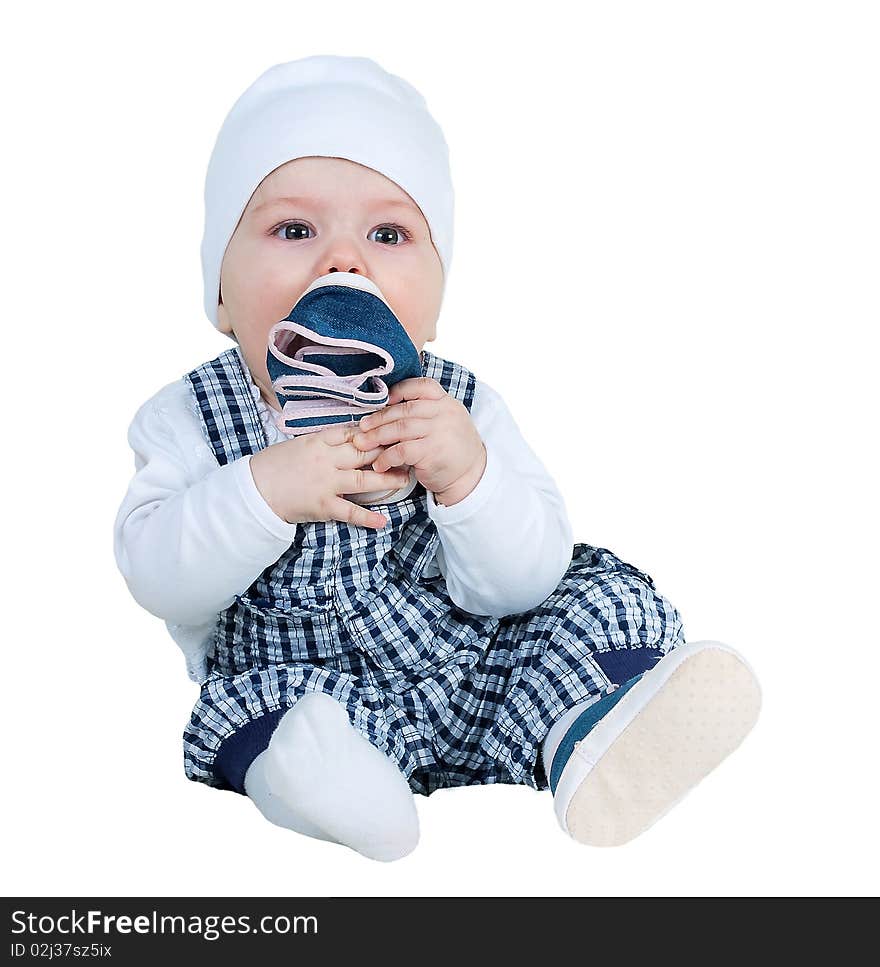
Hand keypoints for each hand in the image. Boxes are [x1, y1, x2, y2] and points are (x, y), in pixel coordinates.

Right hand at [248, 423, 410, 528]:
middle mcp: (325, 460)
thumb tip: (352, 434)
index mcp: (319, 440)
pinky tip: (384, 521)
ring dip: (388, 481)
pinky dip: (367, 518)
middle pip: (364, 453)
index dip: (377, 431)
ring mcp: (325, 484)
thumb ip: (326, 440)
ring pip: (364, 481)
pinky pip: (349, 513)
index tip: (395, 430)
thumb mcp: (300, 443)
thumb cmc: (275, 464)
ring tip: (406, 480)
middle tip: (410, 451)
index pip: (354, 432)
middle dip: (389, 452)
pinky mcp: (323, 506)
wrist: (254, 489)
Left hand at [351, 377, 486, 505]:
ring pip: (400, 428)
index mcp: (447, 403)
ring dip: (377, 437)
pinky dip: (386, 457)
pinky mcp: (432, 452)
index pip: (423, 386)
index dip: (400, 390)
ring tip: (363, 444)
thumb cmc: (452, 450)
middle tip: (362, 426)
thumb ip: (426, 413)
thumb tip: (388, 409)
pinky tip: (379, 464)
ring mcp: (439, 432)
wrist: (471, 478)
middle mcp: (445, 414)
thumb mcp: (447, 423)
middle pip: (405, 409)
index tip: (384, 400)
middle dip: (379, 418)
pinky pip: (401, 450)